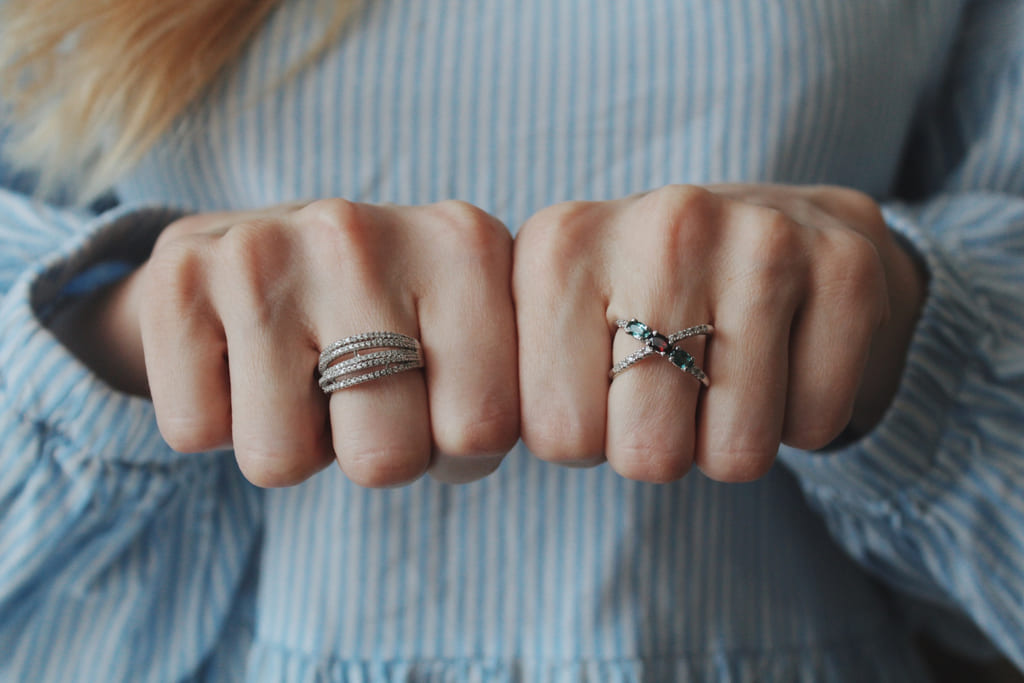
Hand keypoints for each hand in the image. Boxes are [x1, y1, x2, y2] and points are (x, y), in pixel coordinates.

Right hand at [57, 200, 518, 486]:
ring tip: (295, 373)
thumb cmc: (379, 312)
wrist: (247, 251)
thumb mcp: (465, 325)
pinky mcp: (178, 276)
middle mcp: (363, 231)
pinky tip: (233, 359)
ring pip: (282, 461)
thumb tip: (528, 446)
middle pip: (386, 460)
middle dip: (371, 451)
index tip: (436, 403)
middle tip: (355, 393)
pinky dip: (214, 420)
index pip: (484, 431)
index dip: (456, 448)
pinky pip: (198, 432)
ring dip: (290, 441)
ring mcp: (263, 249)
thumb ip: (507, 382)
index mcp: (464, 242)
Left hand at [513, 184, 925, 482]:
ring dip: (729, 440)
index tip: (599, 390)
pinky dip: (800, 418)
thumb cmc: (642, 298)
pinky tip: (784, 357)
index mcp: (561, 244)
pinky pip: (814, 425)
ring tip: (725, 373)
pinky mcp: (844, 266)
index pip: (557, 437)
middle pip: (646, 455)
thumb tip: (468, 443)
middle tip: (669, 388)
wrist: (776, 230)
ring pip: (736, 454)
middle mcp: (661, 223)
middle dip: (658, 447)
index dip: (584, 438)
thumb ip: (504, 377)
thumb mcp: (555, 319)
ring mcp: (760, 238)